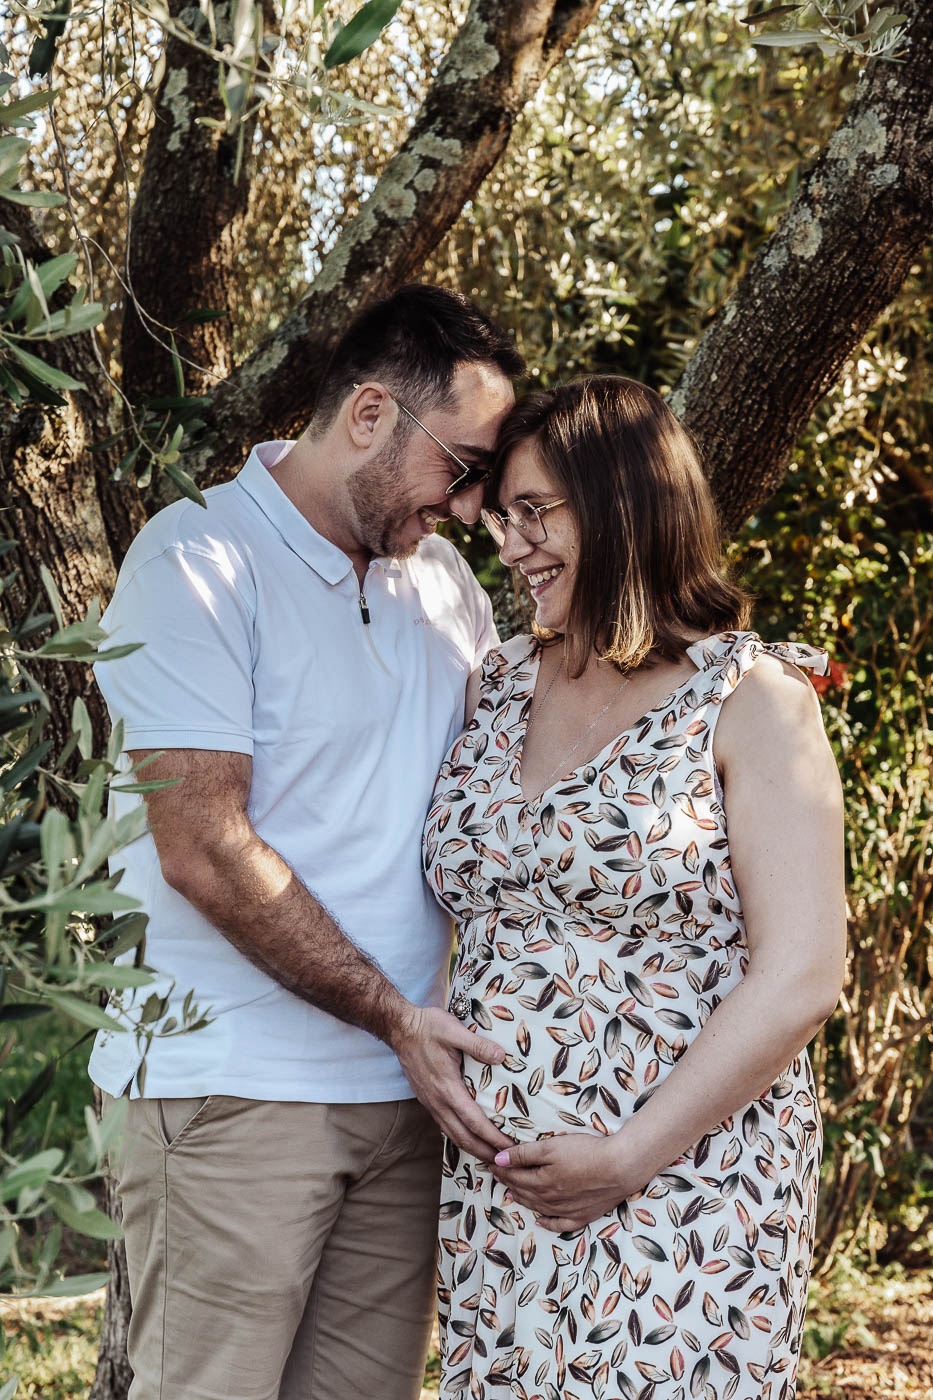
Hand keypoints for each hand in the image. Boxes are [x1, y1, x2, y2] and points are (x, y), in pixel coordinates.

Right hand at [390, 1004, 513, 1160]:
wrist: (400, 1029)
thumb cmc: (427, 1028)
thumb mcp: (453, 1030)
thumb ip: (477, 1044)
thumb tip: (501, 1056)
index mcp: (447, 1088)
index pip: (475, 1122)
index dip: (494, 1137)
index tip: (511, 1147)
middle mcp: (438, 1101)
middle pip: (464, 1138)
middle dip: (486, 1152)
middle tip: (507, 1162)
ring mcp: (431, 1103)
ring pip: (453, 1135)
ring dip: (474, 1149)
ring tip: (492, 1156)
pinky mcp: (428, 1100)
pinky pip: (446, 1126)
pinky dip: (461, 1138)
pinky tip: (471, 1137)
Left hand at [492, 1132, 635, 1231]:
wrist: (619, 1168)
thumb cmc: (585, 1153)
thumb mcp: (551, 1147)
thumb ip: (524, 1154)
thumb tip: (498, 1160)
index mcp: (540, 1182)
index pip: (514, 1176)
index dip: (501, 1169)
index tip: (491, 1163)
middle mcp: (550, 1200)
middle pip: (525, 1192)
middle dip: (509, 1183)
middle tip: (499, 1176)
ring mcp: (567, 1211)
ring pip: (539, 1208)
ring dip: (524, 1200)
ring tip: (514, 1193)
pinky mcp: (583, 1215)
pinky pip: (560, 1224)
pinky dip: (548, 1223)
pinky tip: (541, 1221)